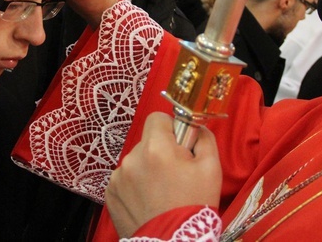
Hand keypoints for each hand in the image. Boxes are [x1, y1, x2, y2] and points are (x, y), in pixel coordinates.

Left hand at [105, 112, 221, 237]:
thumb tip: (195, 127)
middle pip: (147, 142)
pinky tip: (148, 202)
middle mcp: (132, 158)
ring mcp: (118, 177)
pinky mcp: (110, 193)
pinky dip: (135, 186)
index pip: (157, 117)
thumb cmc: (194, 205)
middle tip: (174, 175)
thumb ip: (204, 138)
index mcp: (156, 147)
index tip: (179, 144)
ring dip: (147, 170)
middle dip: (160, 152)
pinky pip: (125, 179)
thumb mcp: (211, 168)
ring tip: (161, 193)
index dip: (170, 128)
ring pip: (136, 161)